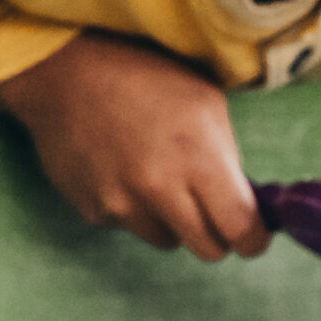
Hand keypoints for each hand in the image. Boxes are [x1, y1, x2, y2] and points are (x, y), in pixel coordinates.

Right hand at [0, 32, 270, 260]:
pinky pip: (129, 226)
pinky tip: (123, 170)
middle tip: (214, 212)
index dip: (253, 238)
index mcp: (199, 157)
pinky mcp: (92, 211)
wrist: (67, 72)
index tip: (253, 236)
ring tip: (158, 176)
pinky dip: (134, 209)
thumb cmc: (147, 77)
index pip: (240, 227)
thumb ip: (228, 158)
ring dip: (172, 221)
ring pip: (167, 240)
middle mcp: (160, 187)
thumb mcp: (207, 103)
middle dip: (218, 234)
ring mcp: (121, 203)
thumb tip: (243, 201)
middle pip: (208, 248)